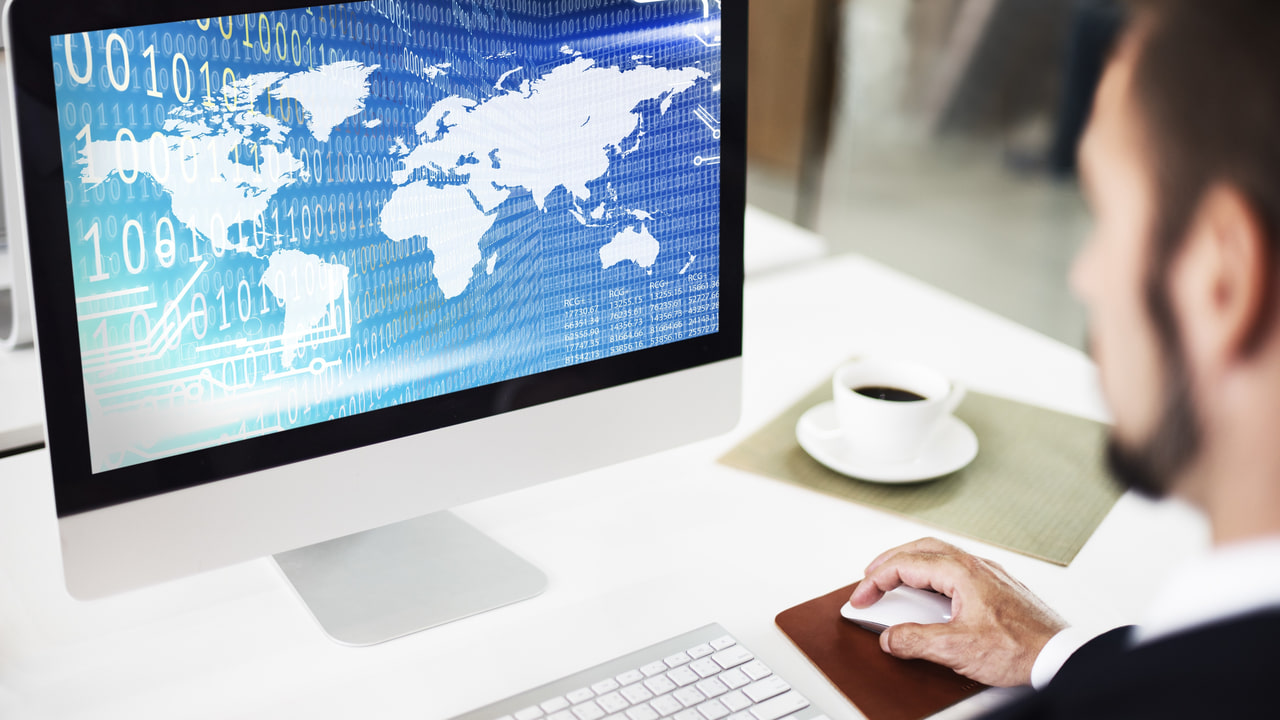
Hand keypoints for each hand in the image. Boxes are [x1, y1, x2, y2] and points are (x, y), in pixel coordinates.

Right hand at [848, 537, 1066, 687]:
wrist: (1061, 656)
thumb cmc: (1021, 648)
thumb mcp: (957, 649)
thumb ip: (916, 641)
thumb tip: (891, 638)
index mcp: (961, 572)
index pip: (905, 564)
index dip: (875, 581)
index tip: (860, 599)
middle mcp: (975, 566)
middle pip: (920, 548)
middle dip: (888, 561)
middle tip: (868, 579)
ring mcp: (988, 575)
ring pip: (939, 555)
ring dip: (911, 564)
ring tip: (894, 581)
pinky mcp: (997, 588)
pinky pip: (955, 569)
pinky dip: (932, 574)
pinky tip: (932, 593)